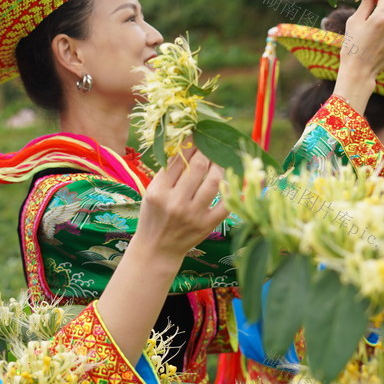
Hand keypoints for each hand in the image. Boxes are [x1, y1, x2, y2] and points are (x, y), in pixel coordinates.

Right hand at [133, 147, 228, 261]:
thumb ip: (168, 171)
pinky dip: (231, 190)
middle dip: (206, 152)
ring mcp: (193, 215)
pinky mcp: (206, 225)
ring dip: (219, 166)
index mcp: (159, 191)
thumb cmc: (154, 215)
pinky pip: (225, 203)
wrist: (157, 248)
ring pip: (214, 181)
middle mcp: (175, 202)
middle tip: (209, 146)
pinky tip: (230, 180)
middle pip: (197, 167)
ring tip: (218, 160)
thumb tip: (187, 144)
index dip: (190, 144)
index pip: (178, 160)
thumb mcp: (152, 192)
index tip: (196, 135)